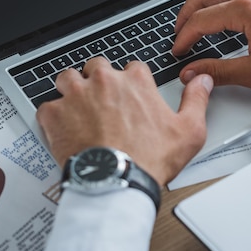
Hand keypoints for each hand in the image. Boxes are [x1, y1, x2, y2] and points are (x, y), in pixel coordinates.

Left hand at [36, 57, 213, 185]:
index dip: (132, 81)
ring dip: (72, 89)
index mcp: (136, 81)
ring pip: (68, 78)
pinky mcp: (55, 114)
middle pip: (97, 67)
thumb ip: (196, 99)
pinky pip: (47, 105)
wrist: (115, 182)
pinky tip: (63, 127)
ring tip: (79, 107)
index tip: (131, 96)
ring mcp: (77, 96)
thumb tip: (202, 80)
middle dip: (100, 80)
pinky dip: (53, 115)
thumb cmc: (149, 159)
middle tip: (104, 101)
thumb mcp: (189, 130)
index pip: (132, 67)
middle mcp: (105, 82)